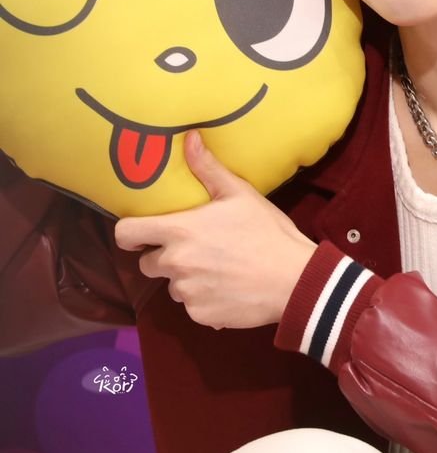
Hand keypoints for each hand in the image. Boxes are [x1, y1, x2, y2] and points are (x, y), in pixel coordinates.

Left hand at [114, 131, 316, 329]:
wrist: (294, 280)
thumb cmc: (267, 232)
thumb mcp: (240, 194)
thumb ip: (208, 168)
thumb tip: (189, 137)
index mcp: (179, 231)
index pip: (126, 234)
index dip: (128, 234)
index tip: (139, 235)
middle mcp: (176, 264)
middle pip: (147, 264)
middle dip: (164, 256)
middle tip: (194, 249)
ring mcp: (187, 293)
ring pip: (172, 286)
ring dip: (186, 279)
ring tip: (217, 269)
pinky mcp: (200, 315)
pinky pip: (192, 306)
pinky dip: (204, 299)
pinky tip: (228, 288)